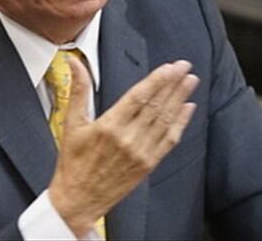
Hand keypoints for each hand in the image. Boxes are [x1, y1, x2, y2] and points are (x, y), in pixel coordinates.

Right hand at [48, 57, 198, 236]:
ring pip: (165, 120)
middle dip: (173, 84)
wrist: (78, 200)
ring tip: (190, 81)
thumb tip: (73, 63)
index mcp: (108, 126)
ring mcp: (140, 153)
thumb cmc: (73, 163)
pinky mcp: (148, 165)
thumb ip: (78, 89)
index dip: (157, 80)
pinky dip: (180, 123)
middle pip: (156, 105)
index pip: (139, 96)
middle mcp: (128, 139)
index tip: (169, 67)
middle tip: (184, 66)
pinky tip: (188, 108)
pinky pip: (169, 141)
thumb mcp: (71, 124)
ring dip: (180, 98)